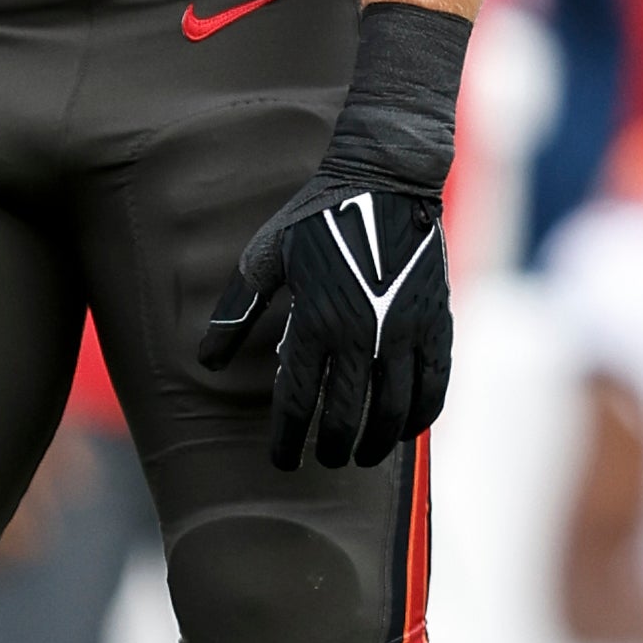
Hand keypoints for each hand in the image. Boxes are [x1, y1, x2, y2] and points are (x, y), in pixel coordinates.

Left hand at [195, 2, 467, 473]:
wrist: (385, 181)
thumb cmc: (315, 219)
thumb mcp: (265, 259)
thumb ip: (236, 313)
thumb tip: (206, 362)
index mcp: (315, 320)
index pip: (297, 402)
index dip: (287, 439)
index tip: (281, 461)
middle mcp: (362, 333)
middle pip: (346, 416)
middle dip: (330, 448)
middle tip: (322, 460)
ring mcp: (405, 331)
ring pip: (393, 411)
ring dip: (375, 444)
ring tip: (360, 456)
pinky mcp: (436, 324)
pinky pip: (434, 387)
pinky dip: (419, 418)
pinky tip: (404, 430)